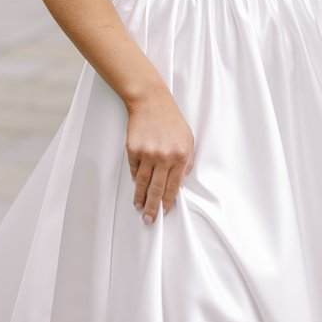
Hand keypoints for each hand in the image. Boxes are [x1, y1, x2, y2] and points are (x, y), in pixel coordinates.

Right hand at [125, 90, 194, 224]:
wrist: (150, 101)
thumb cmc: (171, 120)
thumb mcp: (188, 139)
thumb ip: (186, 161)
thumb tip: (180, 182)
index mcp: (179, 156)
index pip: (173, 187)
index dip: (167, 202)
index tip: (163, 212)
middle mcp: (163, 157)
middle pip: (156, 189)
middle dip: (152, 208)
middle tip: (149, 220)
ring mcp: (146, 153)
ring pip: (142, 182)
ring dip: (140, 197)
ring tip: (139, 206)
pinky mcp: (133, 149)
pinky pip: (134, 169)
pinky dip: (135, 178)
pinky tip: (136, 185)